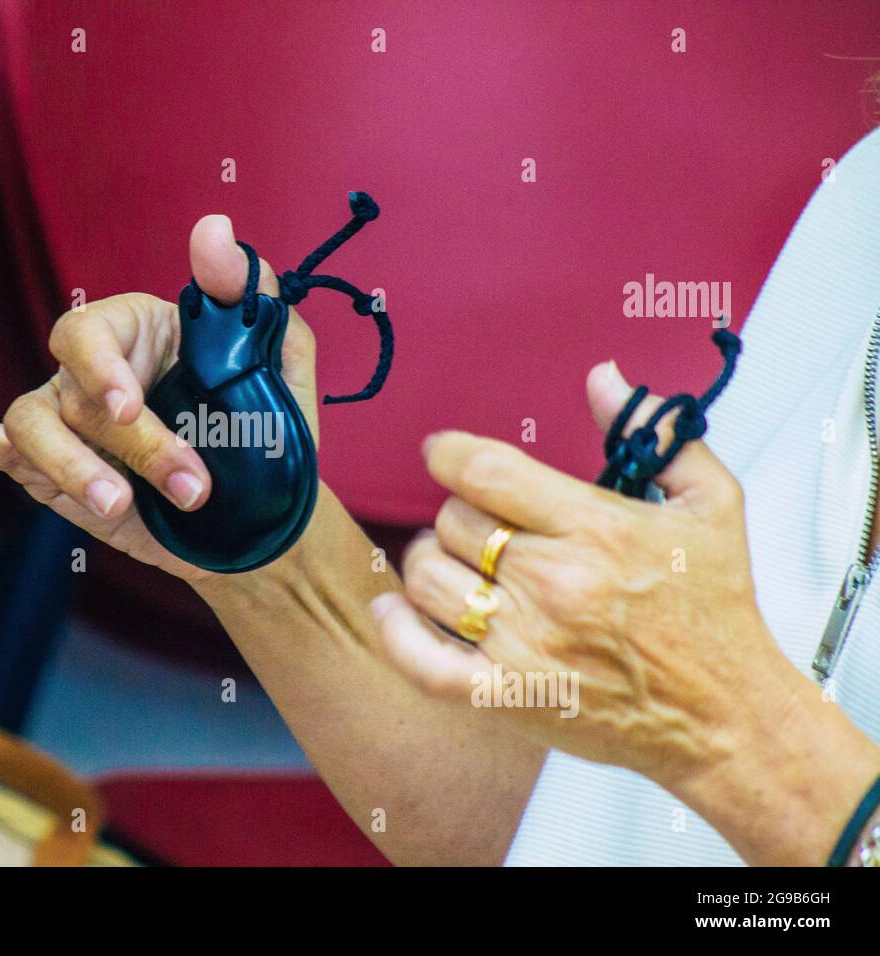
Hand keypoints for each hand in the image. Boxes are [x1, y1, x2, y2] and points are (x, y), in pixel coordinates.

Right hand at [0, 214, 316, 581]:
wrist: (259, 516)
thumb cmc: (268, 429)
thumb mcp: (278, 354)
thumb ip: (246, 292)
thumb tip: (210, 227)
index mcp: (138, 330)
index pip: (90, 331)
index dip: (101, 368)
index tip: (130, 407)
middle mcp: (91, 369)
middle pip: (69, 392)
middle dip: (125, 444)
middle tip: (189, 486)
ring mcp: (63, 418)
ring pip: (32, 429)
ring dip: (73, 470)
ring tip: (118, 508)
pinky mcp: (47, 470)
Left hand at [372, 360, 796, 788]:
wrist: (726, 717)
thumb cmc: (715, 608)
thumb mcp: (712, 505)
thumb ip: (657, 433)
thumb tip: (601, 375)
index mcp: (597, 528)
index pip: (488, 472)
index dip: (447, 453)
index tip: (440, 452)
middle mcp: (555, 582)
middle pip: (453, 524)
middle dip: (453, 515)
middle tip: (470, 524)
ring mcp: (527, 643)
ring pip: (428, 582)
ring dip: (426, 564)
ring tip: (446, 563)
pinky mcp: (510, 696)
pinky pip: (424, 661)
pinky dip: (396, 633)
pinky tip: (392, 611)